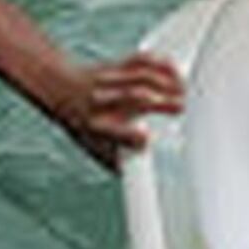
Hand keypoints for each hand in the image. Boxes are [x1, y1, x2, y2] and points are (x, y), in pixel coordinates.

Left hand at [46, 51, 185, 167]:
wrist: (61, 88)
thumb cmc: (84, 125)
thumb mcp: (95, 149)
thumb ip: (121, 163)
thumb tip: (148, 188)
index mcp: (96, 126)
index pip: (114, 132)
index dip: (130, 136)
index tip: (147, 140)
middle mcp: (102, 101)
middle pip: (135, 98)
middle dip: (161, 101)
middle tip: (184, 109)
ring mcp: (110, 80)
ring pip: (140, 77)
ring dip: (167, 83)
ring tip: (186, 93)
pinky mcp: (118, 65)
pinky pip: (140, 60)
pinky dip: (160, 64)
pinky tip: (176, 73)